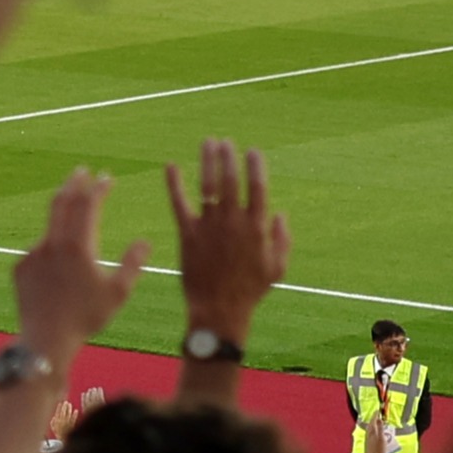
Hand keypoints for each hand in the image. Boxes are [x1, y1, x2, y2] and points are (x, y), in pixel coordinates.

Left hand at [3, 165, 146, 367]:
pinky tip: (57, 260)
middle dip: (74, 184)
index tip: (107, 177)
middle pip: (62, 202)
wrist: (46, 339)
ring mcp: (33, 254)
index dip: (99, 187)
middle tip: (81, 171)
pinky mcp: (21, 267)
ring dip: (61, 215)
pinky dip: (50, 247)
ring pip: (49, 227)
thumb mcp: (118, 292)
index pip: (88, 204)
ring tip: (72, 213)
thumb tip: (145, 242)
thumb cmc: (87, 317)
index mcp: (78, 245)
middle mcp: (52, 243)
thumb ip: (133, 263)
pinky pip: (38, 250)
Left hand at [166, 137, 286, 339]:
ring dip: (207, 162)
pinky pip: (179, 204)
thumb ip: (282, 239)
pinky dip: (174, 183)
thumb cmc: (250, 291)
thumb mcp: (277, 268)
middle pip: (231, 181)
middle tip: (225, 141)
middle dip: (228, 158)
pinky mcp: (188, 235)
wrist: (219, 311)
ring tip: (207, 143)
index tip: (252, 150)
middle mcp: (232, 223)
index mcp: (256, 228)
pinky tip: (170, 166)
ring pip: (208, 187)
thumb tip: (280, 214)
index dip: (255, 166)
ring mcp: (209, 227)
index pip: (258, 188)